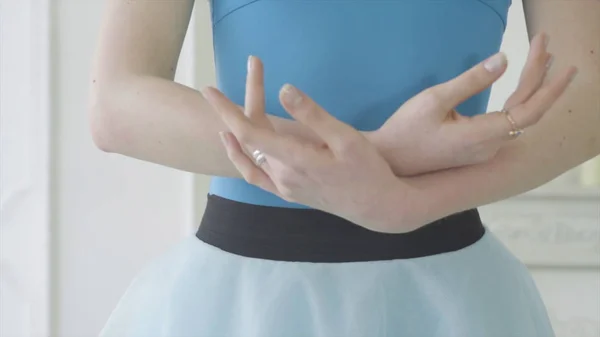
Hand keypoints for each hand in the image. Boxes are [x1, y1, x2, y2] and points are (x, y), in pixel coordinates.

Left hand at [201, 57, 408, 232]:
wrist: (377, 207)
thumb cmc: (367, 169)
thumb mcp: (346, 138)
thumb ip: (313, 115)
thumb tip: (283, 89)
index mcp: (294, 160)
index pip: (249, 132)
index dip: (226, 110)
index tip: (209, 91)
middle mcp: (282, 176)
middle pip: (248, 140)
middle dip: (236, 110)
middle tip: (234, 80)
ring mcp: (283, 188)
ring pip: (249, 156)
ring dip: (235, 132)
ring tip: (224, 110)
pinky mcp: (288, 194)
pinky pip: (255, 176)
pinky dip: (240, 159)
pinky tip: (236, 146)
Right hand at [371, 33, 576, 175]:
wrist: (390, 160)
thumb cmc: (406, 130)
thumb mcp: (434, 99)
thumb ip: (471, 81)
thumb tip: (504, 60)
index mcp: (480, 136)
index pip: (529, 110)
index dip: (550, 86)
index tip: (564, 64)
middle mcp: (489, 147)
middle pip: (527, 110)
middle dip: (539, 76)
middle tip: (543, 44)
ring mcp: (484, 150)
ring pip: (517, 116)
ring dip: (530, 88)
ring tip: (541, 59)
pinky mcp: (477, 149)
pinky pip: (506, 123)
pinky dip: (518, 101)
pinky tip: (521, 88)